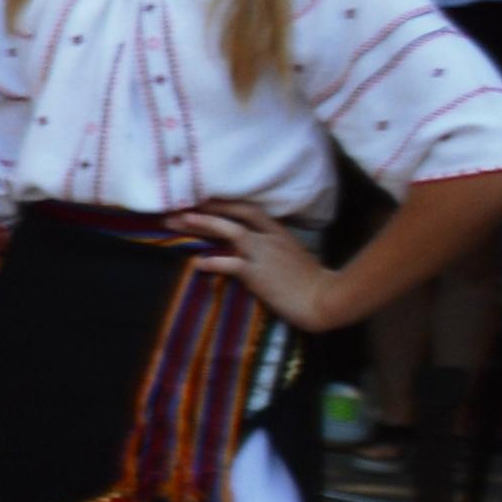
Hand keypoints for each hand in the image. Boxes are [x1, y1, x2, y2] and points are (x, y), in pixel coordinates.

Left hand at [175, 198, 345, 329]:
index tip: (200, 201)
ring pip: (231, 231)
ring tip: (179, 221)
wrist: (324, 300)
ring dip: (203, 225)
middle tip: (177, 208)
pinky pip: (232, 265)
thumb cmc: (310, 282)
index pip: (248, 209)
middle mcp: (270, 238)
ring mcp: (265, 255)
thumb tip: (246, 246)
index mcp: (278, 232)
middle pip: (235, 215)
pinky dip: (213, 262)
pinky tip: (196, 264)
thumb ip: (272, 246)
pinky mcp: (259, 275)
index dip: (223, 203)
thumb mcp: (291, 255)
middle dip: (206, 209)